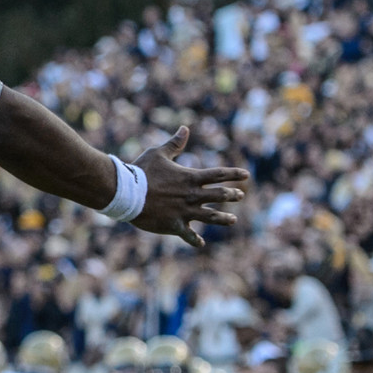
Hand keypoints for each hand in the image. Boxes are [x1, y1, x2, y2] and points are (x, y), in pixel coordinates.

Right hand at [128, 127, 250, 250]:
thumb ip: (174, 144)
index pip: (218, 174)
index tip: (246, 175)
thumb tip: (185, 129)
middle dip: (232, 195)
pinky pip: (189, 235)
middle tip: (240, 195)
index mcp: (190, 177)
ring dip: (224, 219)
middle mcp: (191, 195)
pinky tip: (200, 244)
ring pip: (211, 217)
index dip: (234, 174)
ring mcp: (185, 212)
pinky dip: (195, 240)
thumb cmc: (141, 171)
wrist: (126, 193)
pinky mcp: (175, 225)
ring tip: (233, 220)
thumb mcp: (158, 153)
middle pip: (219, 195)